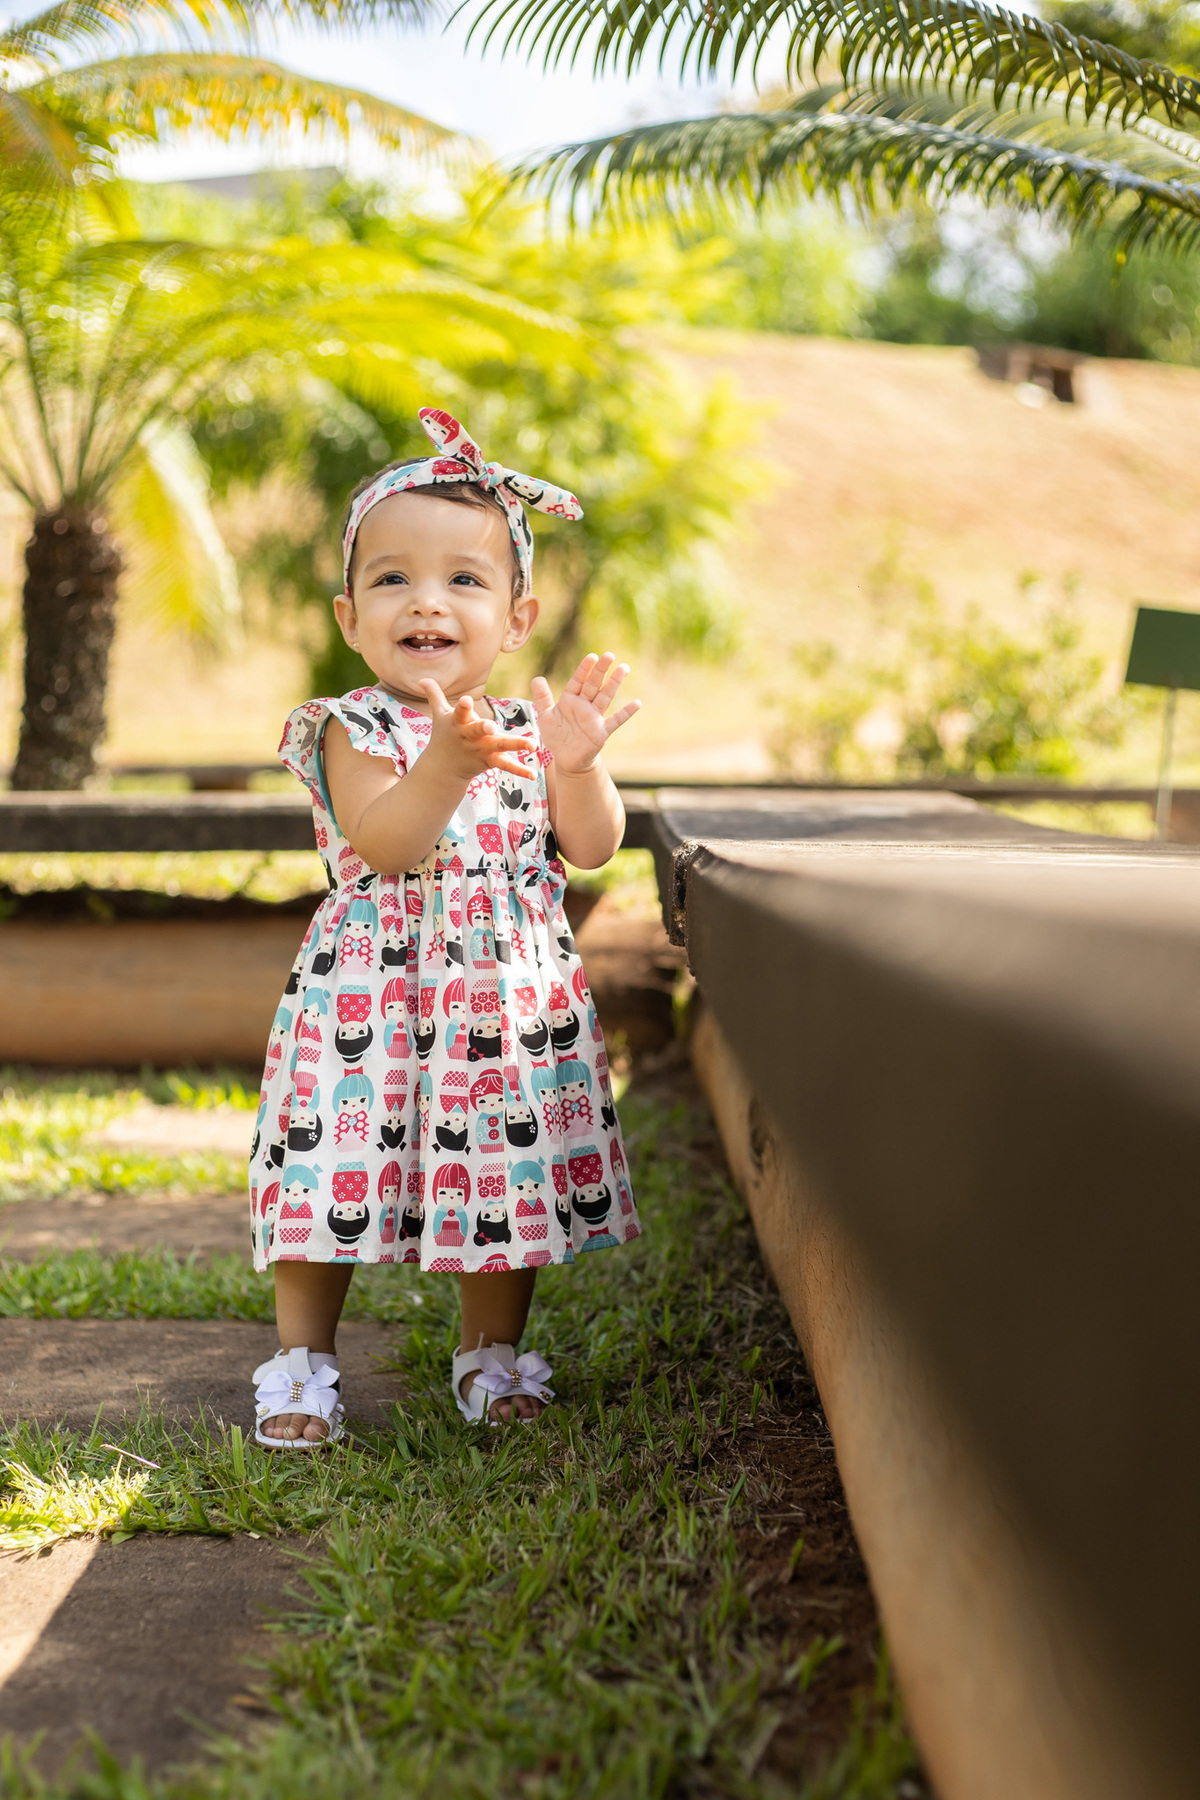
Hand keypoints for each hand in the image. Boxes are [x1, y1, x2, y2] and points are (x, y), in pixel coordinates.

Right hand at [419, 681, 533, 782]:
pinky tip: (533, 774)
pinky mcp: (490, 761)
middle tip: (492, 726)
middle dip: (484, 728)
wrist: (442, 768)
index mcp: (458, 723)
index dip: (462, 706)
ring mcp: (481, 749)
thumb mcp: (439, 715)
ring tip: (533, 745)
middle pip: (478, 730)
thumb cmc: (444, 736)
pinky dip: (520, 770)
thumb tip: (422, 679)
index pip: (459, 712)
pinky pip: (506, 765)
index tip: (465, 700)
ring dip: (516, 745)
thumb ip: (435, 695)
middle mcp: (470, 736)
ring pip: (499, 746)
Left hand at [531, 654, 640, 775]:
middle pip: (593, 685)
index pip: (578, 681)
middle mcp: (584, 706)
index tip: (592, 656)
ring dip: (614, 683)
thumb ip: (542, 697)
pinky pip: (615, 721)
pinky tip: (637, 703)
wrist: (567, 758)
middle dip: (600, 670)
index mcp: (570, 700)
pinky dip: (626, 713)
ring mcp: (594, 718)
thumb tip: (537, 678)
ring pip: (605, 697)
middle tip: (609, 655)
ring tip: (624, 668)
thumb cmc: (557, 736)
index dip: (584, 669)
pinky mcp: (601, 732)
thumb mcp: (545, 716)